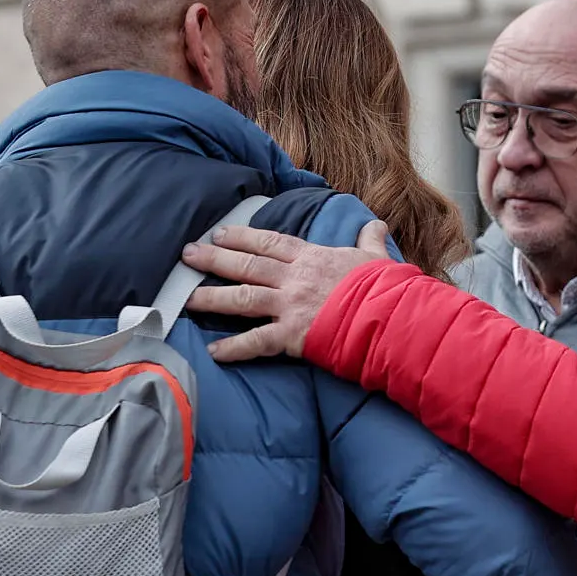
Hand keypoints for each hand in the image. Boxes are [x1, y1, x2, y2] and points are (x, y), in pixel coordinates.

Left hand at [181, 219, 389, 361]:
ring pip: (242, 298)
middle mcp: (293, 278)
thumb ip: (369, 240)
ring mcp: (290, 306)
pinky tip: (213, 351)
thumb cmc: (384, 287)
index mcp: (311, 258)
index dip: (242, 236)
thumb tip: (376, 224)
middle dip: (214, 258)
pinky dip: (234, 348)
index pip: (269, 242)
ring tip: (187, 298)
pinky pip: (256, 341)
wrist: (389, 315)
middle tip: (187, 254)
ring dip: (212, 298)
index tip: (219, 232)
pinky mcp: (292, 335)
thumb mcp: (375, 257)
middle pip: (247, 265)